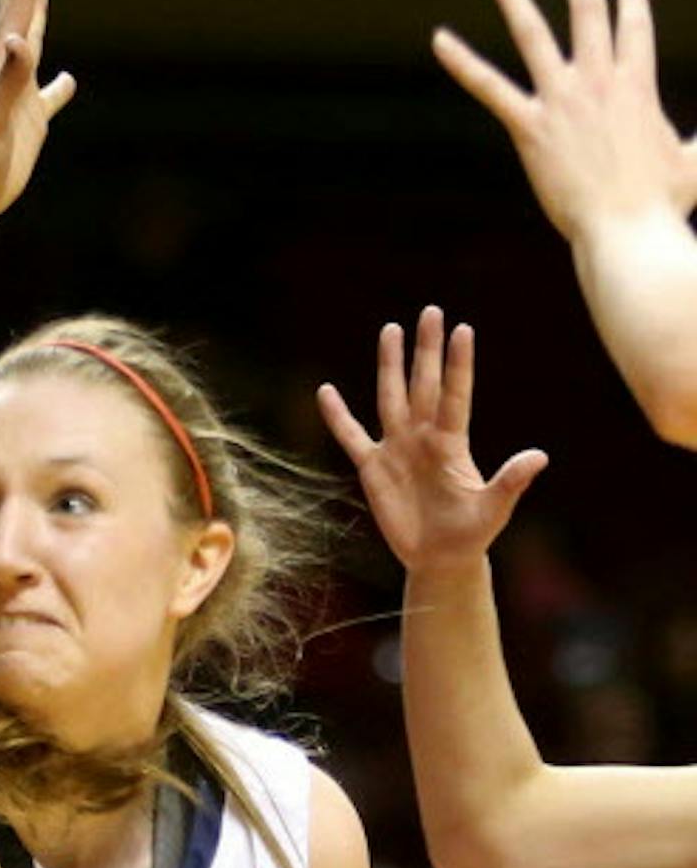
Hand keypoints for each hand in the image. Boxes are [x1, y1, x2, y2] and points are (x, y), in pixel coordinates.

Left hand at [0, 0, 77, 233]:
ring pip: (32, 42)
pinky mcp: (27, 123)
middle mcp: (7, 71)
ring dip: (38, 12)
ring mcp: (18, 95)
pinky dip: (59, 86)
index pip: (19, 0)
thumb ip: (8, 78)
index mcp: (0, 61)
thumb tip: (19, 40)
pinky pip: (47, 96)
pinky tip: (67, 81)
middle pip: (21, 9)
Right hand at [317, 307, 548, 572]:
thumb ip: (511, 480)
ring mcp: (397, 448)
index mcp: (452, 444)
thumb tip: (540, 456)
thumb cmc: (472, 532)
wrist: (441, 556)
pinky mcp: (373, 467)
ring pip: (390, 398)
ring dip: (390, 366)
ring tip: (390, 330)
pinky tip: (326, 392)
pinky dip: (338, 416)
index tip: (461, 330)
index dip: (458, 364)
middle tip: (430, 311)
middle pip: (423, 384)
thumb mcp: (494, 508)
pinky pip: (351, 436)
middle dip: (425, 349)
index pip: (454, 394)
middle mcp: (424, 437)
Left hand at [435, 0, 696, 242]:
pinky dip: (463, 63)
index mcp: (638, 86)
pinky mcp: (530, 126)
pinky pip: (489, 86)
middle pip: (590, 12)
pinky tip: (440, 40)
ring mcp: (562, 100)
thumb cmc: (661, 204)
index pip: (634, 28)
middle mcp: (600, 81)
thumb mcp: (696, 163)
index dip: (631, 4)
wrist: (626, 228)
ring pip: (534, 34)